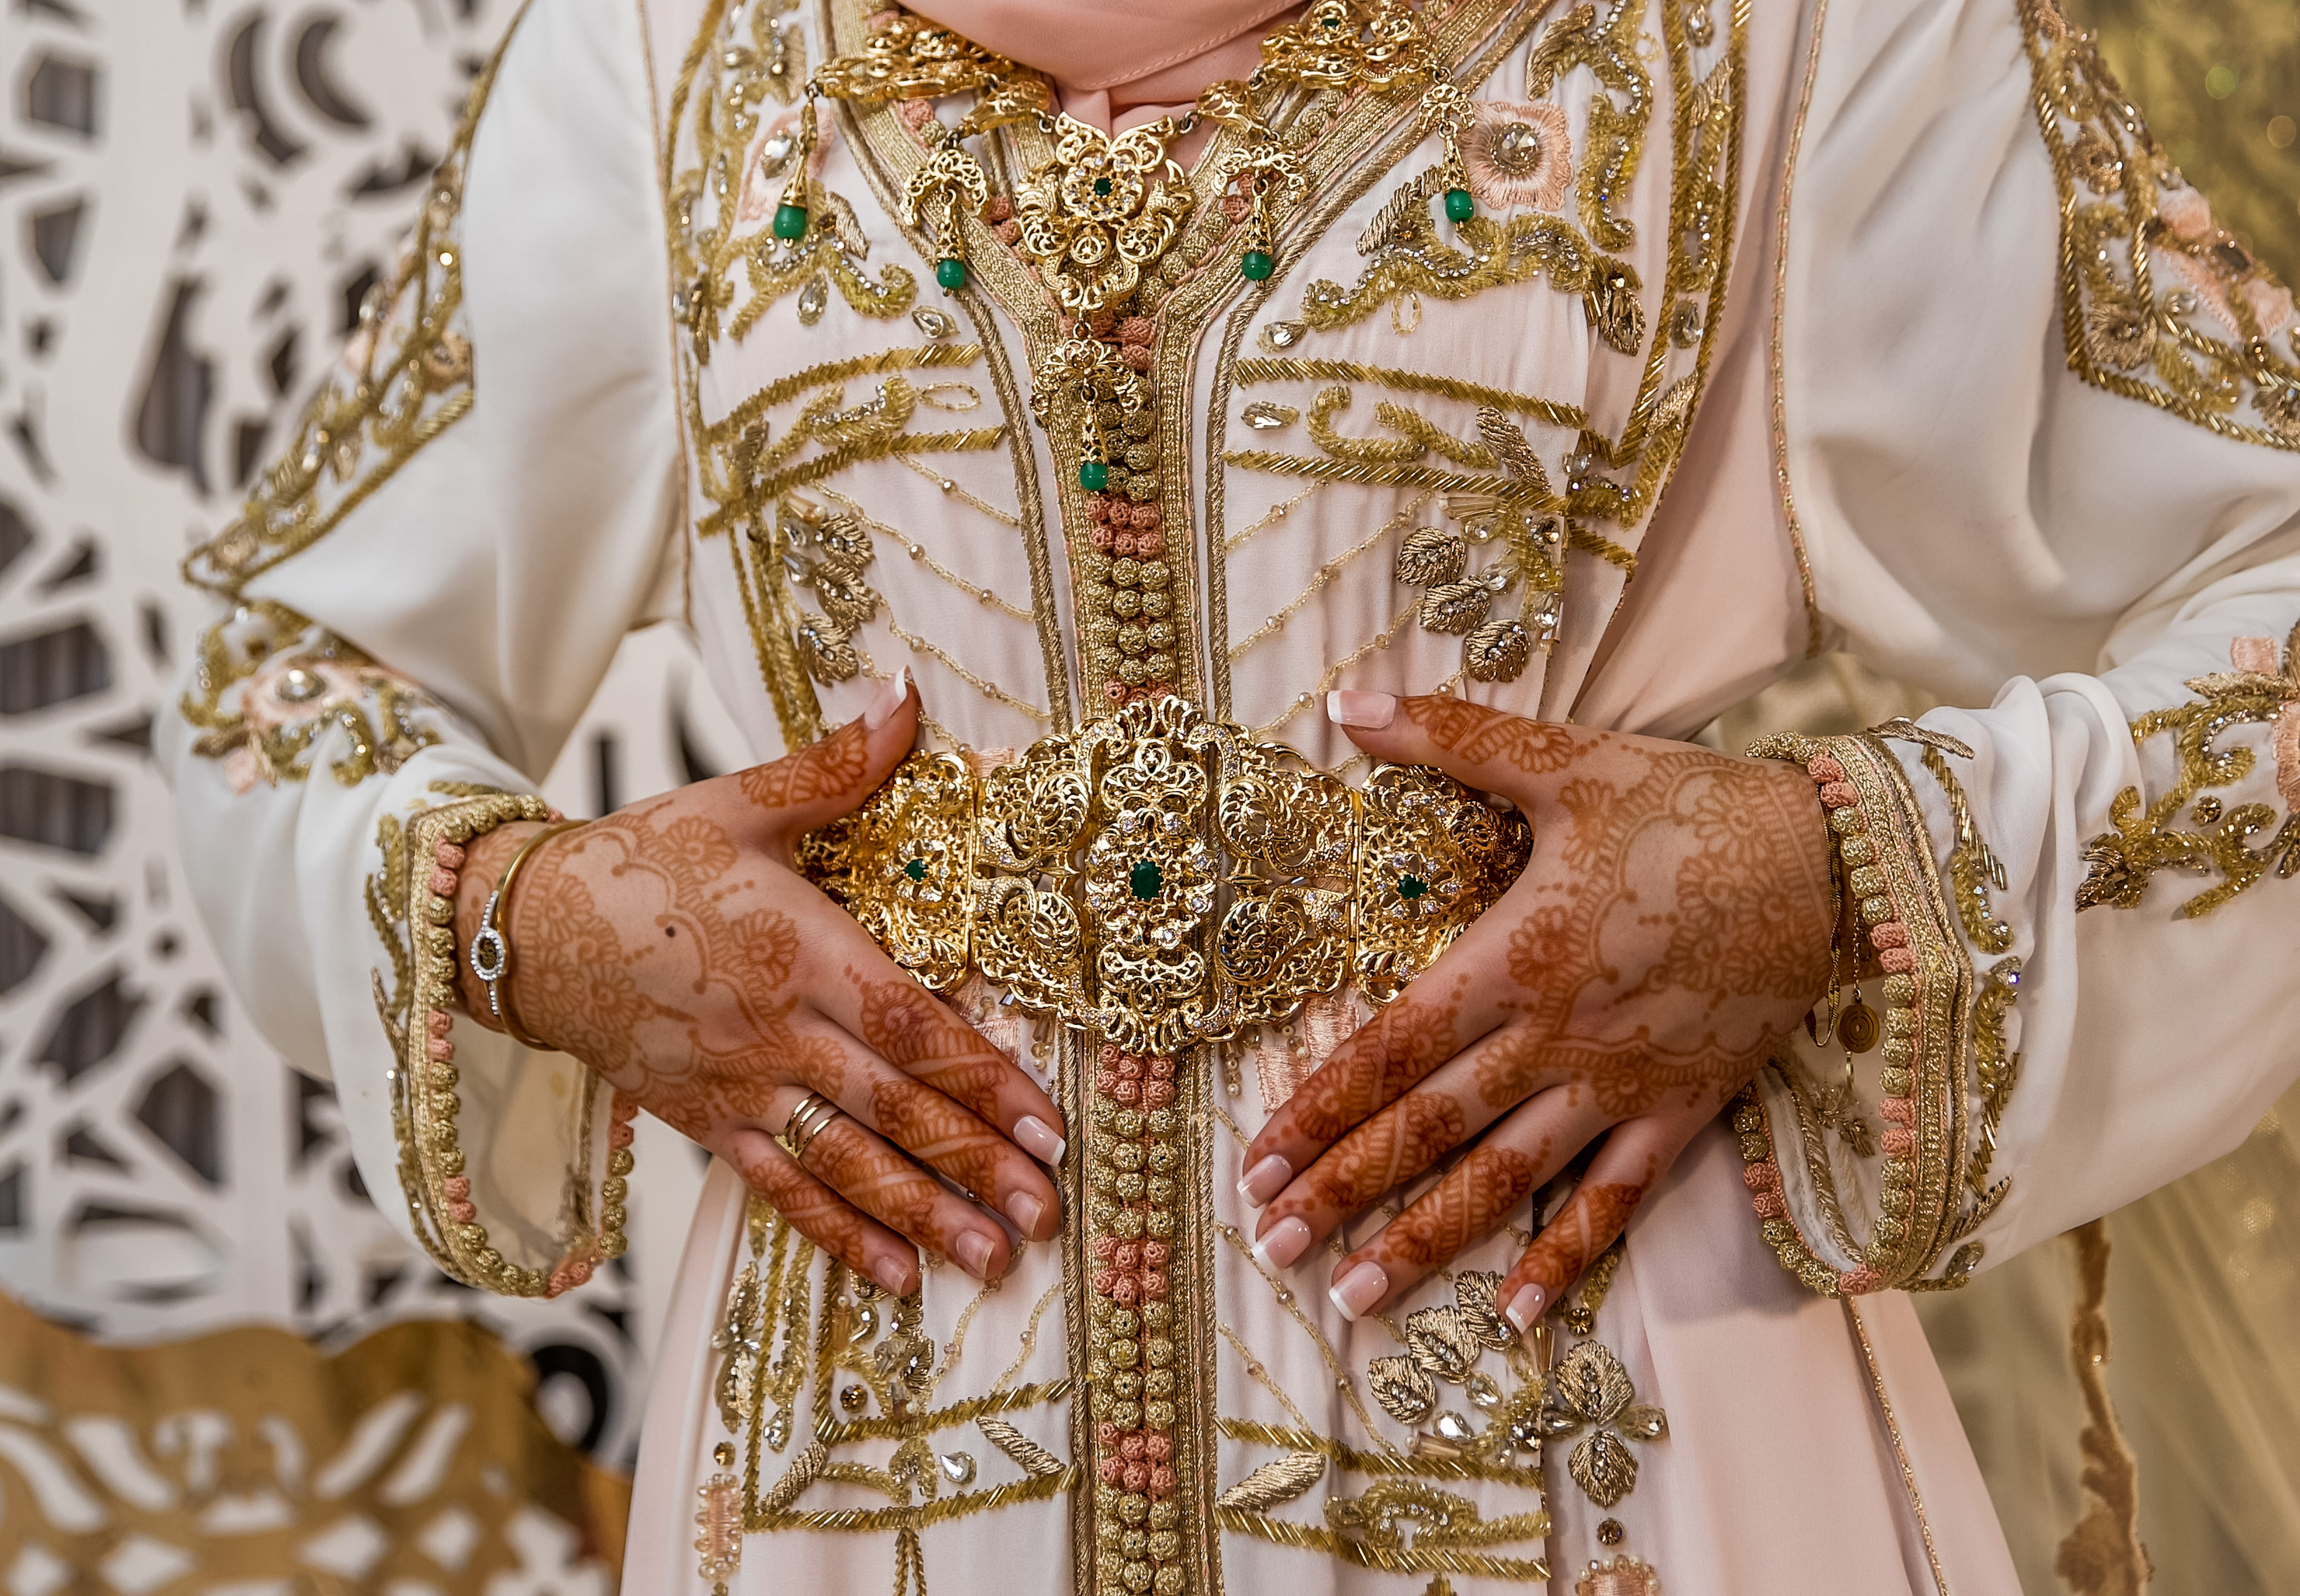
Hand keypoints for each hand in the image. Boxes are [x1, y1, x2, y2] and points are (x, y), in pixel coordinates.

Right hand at [452, 674, 1064, 1296]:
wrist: (524, 927)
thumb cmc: (643, 859)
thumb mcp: (740, 801)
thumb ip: (835, 765)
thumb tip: (907, 694)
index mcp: (799, 952)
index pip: (910, 1025)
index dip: (983, 1077)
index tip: (1048, 1123)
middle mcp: (776, 1032)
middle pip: (894, 1108)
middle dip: (977, 1164)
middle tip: (1049, 1215)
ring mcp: (740, 1087)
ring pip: (847, 1163)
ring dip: (924, 1216)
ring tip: (993, 1260)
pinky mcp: (705, 1123)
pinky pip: (780, 1190)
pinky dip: (838, 1235)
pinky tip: (895, 1277)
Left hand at [1241, 691, 1831, 1329]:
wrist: (1833, 861)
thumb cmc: (1691, 808)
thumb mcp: (1568, 762)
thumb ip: (1452, 737)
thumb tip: (1346, 702)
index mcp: (1517, 959)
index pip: (1392, 1049)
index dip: (1318, 1107)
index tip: (1253, 1160)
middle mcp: (1557, 1039)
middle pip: (1428, 1129)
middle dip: (1341, 1190)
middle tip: (1268, 1244)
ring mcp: (1620, 1086)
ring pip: (1503, 1181)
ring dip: (1425, 1241)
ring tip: (1352, 1298)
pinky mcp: (1682, 1111)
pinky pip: (1615, 1201)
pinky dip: (1566, 1259)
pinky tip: (1514, 1315)